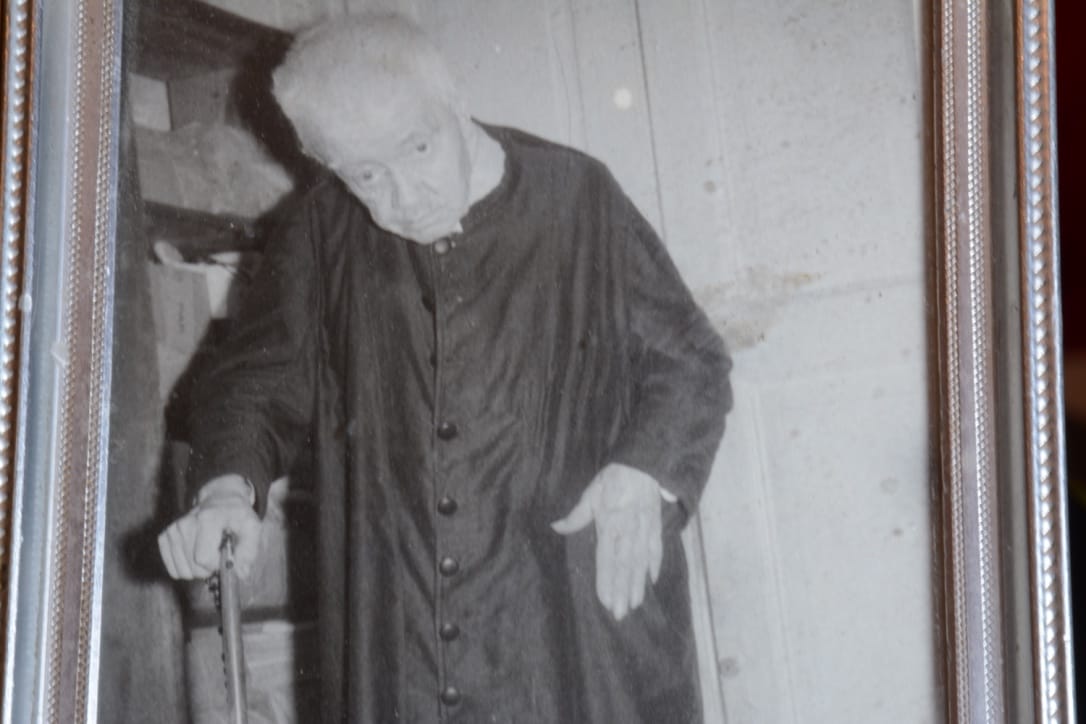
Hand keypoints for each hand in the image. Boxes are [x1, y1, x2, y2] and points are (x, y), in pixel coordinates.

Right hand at [157, 474, 261, 580]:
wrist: (220, 499)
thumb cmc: (237, 515)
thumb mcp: (252, 527)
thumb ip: (249, 550)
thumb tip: (240, 574)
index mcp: (208, 519)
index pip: (203, 559)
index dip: (217, 565)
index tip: (225, 556)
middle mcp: (186, 523)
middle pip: (193, 568)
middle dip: (208, 569)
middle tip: (218, 554)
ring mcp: (173, 530)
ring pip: (182, 571)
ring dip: (197, 569)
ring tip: (208, 553)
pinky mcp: (165, 537)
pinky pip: (173, 569)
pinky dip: (186, 567)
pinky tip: (196, 554)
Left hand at [551, 463, 663, 620]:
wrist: (642, 465)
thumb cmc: (613, 480)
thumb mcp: (591, 494)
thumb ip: (576, 515)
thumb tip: (556, 527)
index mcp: (610, 524)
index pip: (607, 559)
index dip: (606, 581)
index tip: (605, 600)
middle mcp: (628, 531)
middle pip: (625, 566)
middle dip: (622, 591)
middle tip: (620, 613)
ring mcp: (644, 530)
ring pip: (641, 562)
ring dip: (638, 584)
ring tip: (635, 604)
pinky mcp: (656, 525)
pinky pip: (656, 549)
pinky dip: (655, 565)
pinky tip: (652, 581)